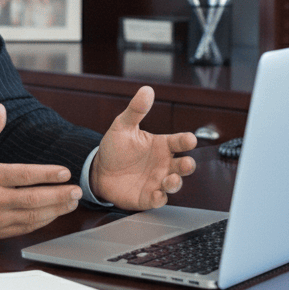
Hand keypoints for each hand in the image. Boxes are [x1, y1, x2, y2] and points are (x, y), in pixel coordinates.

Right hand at [0, 104, 82, 239]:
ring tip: (72, 202)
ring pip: (31, 217)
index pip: (23, 176)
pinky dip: (41, 222)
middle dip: (58, 196)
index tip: (64, 172)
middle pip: (32, 199)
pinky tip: (54, 214)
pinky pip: (24, 228)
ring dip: (55, 210)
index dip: (46, 174)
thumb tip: (1, 108)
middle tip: (77, 190)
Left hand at [92, 86, 196, 209]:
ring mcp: (157, 181)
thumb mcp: (122, 126)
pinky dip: (159, 198)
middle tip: (185, 164)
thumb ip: (136, 110)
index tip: (190, 140)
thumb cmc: (115, 148)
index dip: (186, 141)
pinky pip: (157, 199)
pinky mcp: (147, 196)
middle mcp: (163, 164)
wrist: (98, 170)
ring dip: (175, 183)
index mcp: (161, 145)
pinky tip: (156, 195)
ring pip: (173, 184)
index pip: (179, 141)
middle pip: (182, 165)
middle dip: (187, 165)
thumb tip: (146, 90)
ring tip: (171, 180)